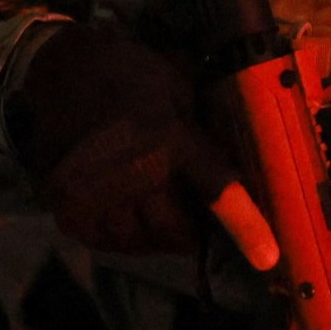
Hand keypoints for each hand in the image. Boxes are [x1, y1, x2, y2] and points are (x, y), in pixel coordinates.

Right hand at [10, 23, 276, 266]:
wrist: (65, 70)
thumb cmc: (132, 76)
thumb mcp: (179, 89)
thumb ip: (201, 133)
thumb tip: (235, 172)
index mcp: (173, 140)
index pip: (216, 190)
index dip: (246, 228)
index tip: (266, 259)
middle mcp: (137, 172)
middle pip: (175, 233)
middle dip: (187, 228)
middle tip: (183, 208)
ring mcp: (99, 194)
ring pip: (139, 242)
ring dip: (150, 232)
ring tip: (147, 203)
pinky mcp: (69, 207)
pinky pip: (106, 241)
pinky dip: (118, 231)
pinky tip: (120, 205)